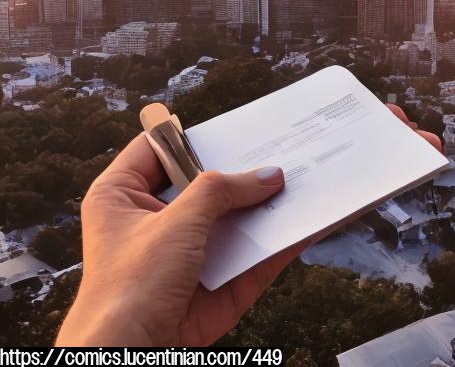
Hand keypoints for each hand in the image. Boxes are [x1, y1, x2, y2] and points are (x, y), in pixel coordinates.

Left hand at [57, 105, 441, 345]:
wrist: (132, 356)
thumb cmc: (130, 287)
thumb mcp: (175, 221)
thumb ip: (222, 190)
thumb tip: (270, 175)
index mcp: (124, 195)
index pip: (161, 149)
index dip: (199, 135)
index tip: (241, 120)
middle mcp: (160, 219)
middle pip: (213, 181)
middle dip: (254, 165)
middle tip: (293, 141)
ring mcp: (195, 251)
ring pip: (244, 216)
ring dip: (278, 200)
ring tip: (318, 171)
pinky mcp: (225, 280)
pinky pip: (262, 250)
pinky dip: (291, 234)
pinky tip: (321, 213)